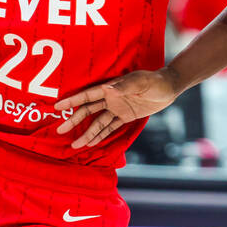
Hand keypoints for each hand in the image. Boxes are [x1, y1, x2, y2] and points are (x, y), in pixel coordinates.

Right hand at [54, 68, 179, 148]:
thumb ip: (124, 86)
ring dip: (87, 133)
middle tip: (60, 130)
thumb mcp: (140, 82)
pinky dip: (101, 135)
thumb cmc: (154, 80)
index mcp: (111, 88)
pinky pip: (110, 128)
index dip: (72, 101)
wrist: (168, 87)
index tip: (57, 107)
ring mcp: (117, 108)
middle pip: (88, 111)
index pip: (87, 96)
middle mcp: (111, 99)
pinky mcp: (125, 116)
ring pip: (97, 123)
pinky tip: (92, 143)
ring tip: (75, 145)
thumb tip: (106, 88)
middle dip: (74, 121)